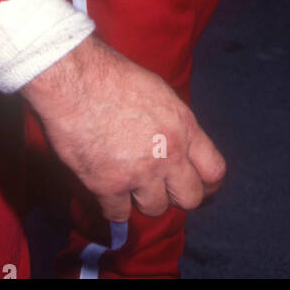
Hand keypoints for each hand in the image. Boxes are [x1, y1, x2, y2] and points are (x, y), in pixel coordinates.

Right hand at [22, 35, 225, 221]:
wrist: (74, 80)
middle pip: (190, 198)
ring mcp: (139, 173)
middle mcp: (168, 154)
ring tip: (126, 180)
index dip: (207, 183)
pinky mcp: (108, 186)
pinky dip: (111, 204)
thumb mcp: (159, 93)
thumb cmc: (112, 76)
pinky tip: (104, 187)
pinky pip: (118, 214)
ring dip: (141, 199)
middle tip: (160, 187)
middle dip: (176, 195)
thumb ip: (174, 124)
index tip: (197, 184)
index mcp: (183, 126)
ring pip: (155, 209)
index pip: (215, 171)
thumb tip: (177, 144)